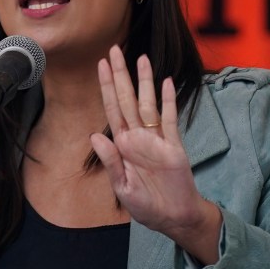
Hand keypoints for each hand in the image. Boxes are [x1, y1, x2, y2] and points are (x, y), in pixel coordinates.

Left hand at [90, 46, 221, 263]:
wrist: (174, 218)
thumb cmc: (146, 205)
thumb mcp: (122, 187)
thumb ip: (111, 161)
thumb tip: (94, 136)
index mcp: (123, 145)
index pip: (112, 109)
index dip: (107, 87)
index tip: (100, 65)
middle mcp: (138, 137)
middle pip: (128, 99)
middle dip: (121, 75)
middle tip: (115, 50)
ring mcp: (157, 139)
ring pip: (149, 103)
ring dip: (145, 81)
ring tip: (141, 58)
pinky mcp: (175, 147)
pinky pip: (171, 120)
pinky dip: (169, 102)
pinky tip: (167, 83)